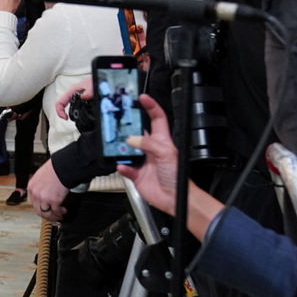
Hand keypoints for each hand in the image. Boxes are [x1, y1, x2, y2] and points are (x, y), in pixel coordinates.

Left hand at [28, 160, 68, 221]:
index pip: (32, 202)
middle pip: (38, 210)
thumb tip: (43, 191)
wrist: (64, 166)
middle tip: (51, 215)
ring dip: (53, 216)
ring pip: (47, 213)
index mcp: (32, 187)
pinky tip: (63, 211)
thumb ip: (40, 185)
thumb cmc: (55, 168)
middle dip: (46, 215)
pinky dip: (60, 213)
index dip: (39, 207)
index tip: (44, 209)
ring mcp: (45, 198)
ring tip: (59, 215)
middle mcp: (36, 194)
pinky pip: (56, 211)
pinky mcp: (55, 200)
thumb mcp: (40, 176)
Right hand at [54, 77, 93, 122]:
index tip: (66, 117)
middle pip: (62, 104)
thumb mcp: (92, 86)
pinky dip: (74, 111)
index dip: (60, 111)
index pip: (60, 102)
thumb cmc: (94, 80)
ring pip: (67, 105)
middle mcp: (73, 93)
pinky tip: (79, 113)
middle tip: (66, 119)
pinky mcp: (81, 98)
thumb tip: (83, 98)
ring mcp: (76, 96)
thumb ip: (88, 92)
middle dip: (62, 113)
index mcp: (72, 90)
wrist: (100, 79)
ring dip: (68, 112)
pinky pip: (74, 105)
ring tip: (71, 118)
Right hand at [114, 94, 177, 211]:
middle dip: (127, 128)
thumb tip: (131, 140)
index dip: (150, 106)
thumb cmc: (177, 176)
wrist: (174, 198)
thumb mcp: (166, 153)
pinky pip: (124, 167)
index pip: (157, 118)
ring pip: (126, 150)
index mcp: (161, 140)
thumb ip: (148, 144)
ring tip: (118, 148)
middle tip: (119, 122)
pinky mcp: (135, 174)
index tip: (142, 97)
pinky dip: (121, 167)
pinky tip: (123, 166)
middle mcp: (150, 149)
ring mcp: (142, 161)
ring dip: (121, 150)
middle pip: (136, 133)